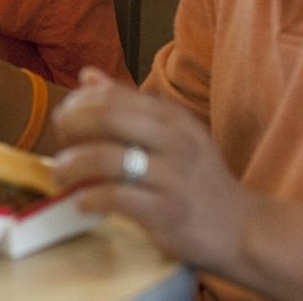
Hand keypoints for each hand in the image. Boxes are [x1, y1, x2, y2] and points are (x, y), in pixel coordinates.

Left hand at [50, 67, 252, 275]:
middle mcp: (173, 139)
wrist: (243, 228)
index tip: (64, 120)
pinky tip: (84, 203)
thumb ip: (126, 103)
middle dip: (72, 126)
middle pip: (106, 117)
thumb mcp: (169, 132)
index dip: (78, 104)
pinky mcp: (169, 212)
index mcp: (170, 116)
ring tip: (61, 175)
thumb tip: (87, 75)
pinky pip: (118, 197)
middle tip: (59, 142)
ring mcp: (173, 175)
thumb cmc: (195, 176)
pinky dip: (92, 198)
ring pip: (107, 158)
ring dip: (73, 165)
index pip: (111, 96)